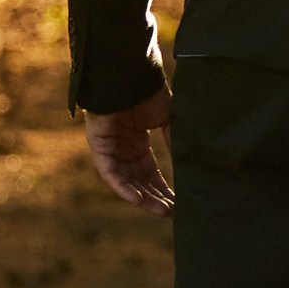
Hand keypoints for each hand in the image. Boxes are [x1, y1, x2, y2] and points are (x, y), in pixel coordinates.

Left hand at [83, 86, 173, 214]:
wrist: (128, 75)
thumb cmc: (147, 91)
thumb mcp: (167, 118)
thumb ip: (174, 140)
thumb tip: (189, 162)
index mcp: (138, 141)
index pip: (150, 172)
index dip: (163, 187)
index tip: (178, 201)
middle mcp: (123, 149)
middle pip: (139, 181)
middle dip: (156, 197)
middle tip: (172, 212)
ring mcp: (110, 149)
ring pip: (126, 182)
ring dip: (143, 197)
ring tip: (162, 210)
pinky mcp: (100, 147)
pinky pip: (111, 174)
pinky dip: (124, 187)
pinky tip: (139, 199)